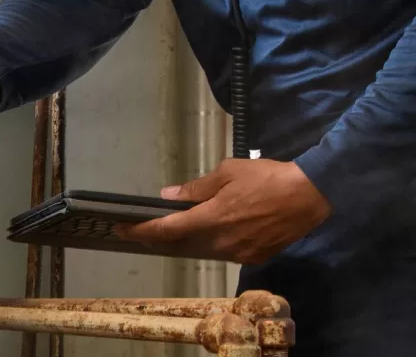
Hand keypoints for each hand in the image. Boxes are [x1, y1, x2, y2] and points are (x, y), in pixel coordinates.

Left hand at [116, 159, 331, 264]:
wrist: (308, 196)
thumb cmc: (264, 177)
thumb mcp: (226, 173)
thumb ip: (196, 188)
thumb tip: (169, 196)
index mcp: (212, 219)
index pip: (169, 230)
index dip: (143, 231)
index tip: (123, 229)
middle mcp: (223, 242)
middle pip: (183, 245)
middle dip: (159, 238)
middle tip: (140, 229)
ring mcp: (240, 253)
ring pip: (203, 251)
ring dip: (185, 242)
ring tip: (169, 230)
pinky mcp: (255, 258)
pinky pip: (224, 252)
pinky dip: (209, 243)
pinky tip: (206, 232)